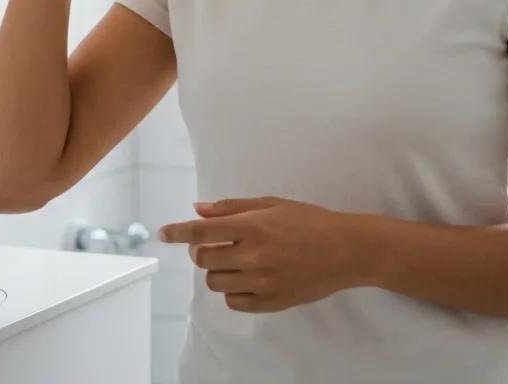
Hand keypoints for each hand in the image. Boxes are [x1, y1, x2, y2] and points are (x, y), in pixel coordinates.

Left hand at [158, 196, 376, 313]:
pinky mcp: (271, 302)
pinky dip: (232, 290)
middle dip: (200, 250)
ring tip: (233, 260)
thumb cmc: (308, 220)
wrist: (345, 250)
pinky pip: (234, 302)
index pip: (201, 231)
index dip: (177, 232)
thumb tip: (197, 209)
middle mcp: (253, 256)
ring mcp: (262, 283)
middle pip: (204, 259)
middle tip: (212, 243)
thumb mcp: (271, 204)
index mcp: (252, 226)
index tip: (162, 233)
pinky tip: (245, 277)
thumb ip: (232, 207)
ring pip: (215, 282)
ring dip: (216, 270)